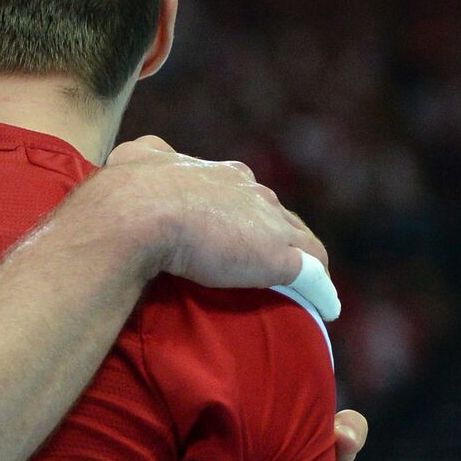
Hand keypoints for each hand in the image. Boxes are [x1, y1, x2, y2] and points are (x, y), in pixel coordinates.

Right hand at [100, 137, 334, 312]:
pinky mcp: (278, 259)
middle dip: (278, 235)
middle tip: (269, 263)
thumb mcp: (139, 157)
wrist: (138, 212)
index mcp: (223, 174)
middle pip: (279, 216)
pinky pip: (313, 276)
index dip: (248, 214)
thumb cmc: (133, 189)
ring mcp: (269, 225)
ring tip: (310, 288)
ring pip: (303, 242)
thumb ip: (151, 155)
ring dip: (308, 263)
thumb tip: (149, 152)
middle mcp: (252, 192)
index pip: (248, 194)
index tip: (241, 233)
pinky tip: (327, 308)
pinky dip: (322, 291)